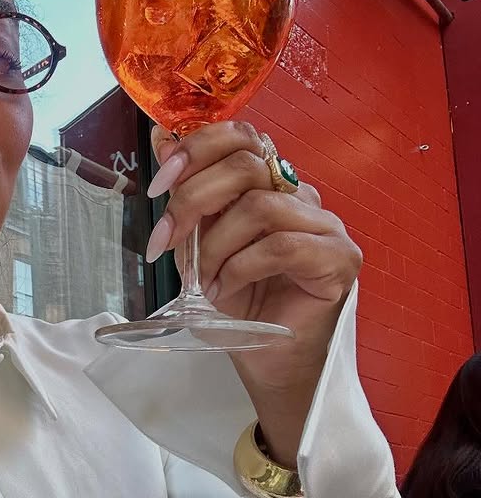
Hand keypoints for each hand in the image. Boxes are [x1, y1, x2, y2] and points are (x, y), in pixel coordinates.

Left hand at [146, 121, 361, 463]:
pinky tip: (226, 288)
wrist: (266, 362)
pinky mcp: (338, 259)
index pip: (241, 135)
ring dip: (215, 246)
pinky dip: (240, 267)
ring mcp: (326, 225)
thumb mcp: (197, 244)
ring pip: (259, 206)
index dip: (195, 149)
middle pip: (247, 163)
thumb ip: (188, 194)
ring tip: (203, 280)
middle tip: (166, 240)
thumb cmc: (237, 305)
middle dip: (193, 200)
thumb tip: (162, 138)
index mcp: (270, 181)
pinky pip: (281, 246)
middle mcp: (302, 194)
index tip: (158, 184)